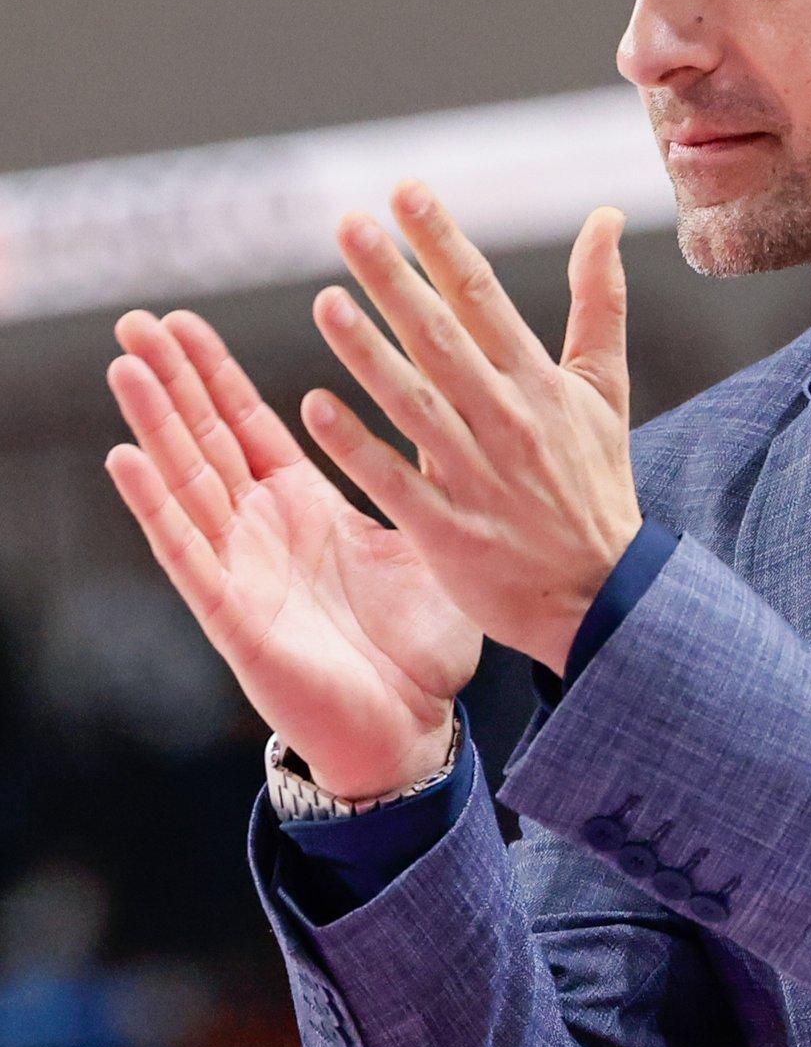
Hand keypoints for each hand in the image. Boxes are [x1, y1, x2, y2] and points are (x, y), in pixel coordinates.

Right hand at [104, 309, 481, 798]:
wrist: (414, 727)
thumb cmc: (418, 642)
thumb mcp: (423, 536)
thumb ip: (419, 475)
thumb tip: (449, 407)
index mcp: (305, 506)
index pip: (247, 425)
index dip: (213, 374)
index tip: (183, 320)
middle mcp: (261, 530)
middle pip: (204, 440)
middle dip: (171, 381)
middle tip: (136, 319)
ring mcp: (241, 570)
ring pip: (186, 484)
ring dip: (153, 426)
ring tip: (125, 366)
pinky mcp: (234, 616)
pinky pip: (188, 554)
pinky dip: (157, 507)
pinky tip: (126, 461)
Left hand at [299, 183, 642, 674]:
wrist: (604, 593)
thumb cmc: (595, 483)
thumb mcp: (606, 388)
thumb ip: (599, 300)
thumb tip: (603, 218)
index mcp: (540, 382)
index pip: (484, 298)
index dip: (443, 242)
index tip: (405, 190)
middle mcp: (509, 420)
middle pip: (443, 339)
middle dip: (395, 279)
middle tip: (348, 224)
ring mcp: (480, 476)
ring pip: (416, 404)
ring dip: (369, 353)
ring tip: (324, 302)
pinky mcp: (452, 532)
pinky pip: (397, 482)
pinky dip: (358, 447)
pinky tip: (316, 408)